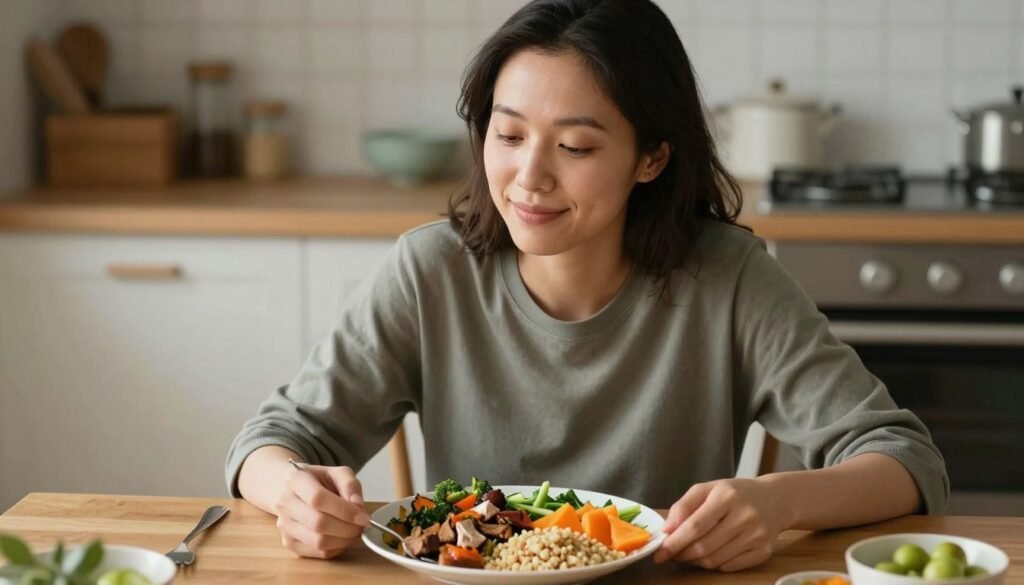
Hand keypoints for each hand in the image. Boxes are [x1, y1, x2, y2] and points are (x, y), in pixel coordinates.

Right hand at [274, 464, 368, 558]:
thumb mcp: (337, 473)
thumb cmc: (318, 481)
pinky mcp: (289, 542)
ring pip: (318, 542)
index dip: (344, 511)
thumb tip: (358, 505)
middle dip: (347, 528)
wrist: (291, 489)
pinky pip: (317, 552)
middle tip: (362, 526)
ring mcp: (284, 525)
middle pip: (318, 524)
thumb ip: (350, 485)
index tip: (363, 517)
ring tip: (355, 532)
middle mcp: (285, 503)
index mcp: (296, 480)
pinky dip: (336, 549)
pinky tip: (343, 538)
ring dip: (344, 540)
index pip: (318, 499)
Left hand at [653, 478, 791, 571]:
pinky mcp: (764, 551)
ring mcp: (756, 535)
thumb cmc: (735, 493)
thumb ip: (684, 506)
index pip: (695, 526)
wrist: (775, 499)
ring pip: (715, 560)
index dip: (674, 542)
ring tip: (689, 554)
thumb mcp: (708, 489)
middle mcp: (744, 516)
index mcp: (727, 496)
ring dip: (695, 561)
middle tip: (672, 554)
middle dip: (682, 555)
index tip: (660, 552)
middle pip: (704, 546)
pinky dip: (714, 565)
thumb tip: (667, 530)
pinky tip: (710, 555)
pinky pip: (729, 567)